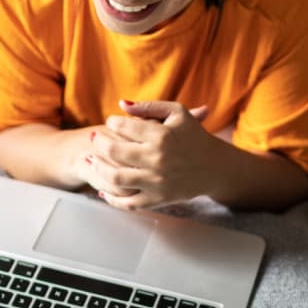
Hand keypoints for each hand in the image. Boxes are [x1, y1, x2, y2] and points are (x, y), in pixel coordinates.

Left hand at [85, 100, 215, 210]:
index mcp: (161, 135)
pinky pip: (129, 203)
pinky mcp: (158, 199)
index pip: (123, 126)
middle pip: (114, 150)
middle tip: (95, 139)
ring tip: (92, 160)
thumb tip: (121, 104)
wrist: (216, 167)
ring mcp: (157, 182)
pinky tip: (103, 190)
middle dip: (99, 142)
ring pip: (116, 177)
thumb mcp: (177, 113)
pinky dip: (112, 199)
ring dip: (99, 168)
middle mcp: (157, 159)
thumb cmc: (194, 136)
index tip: (111, 122)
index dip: (112, 122)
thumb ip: (149, 106)